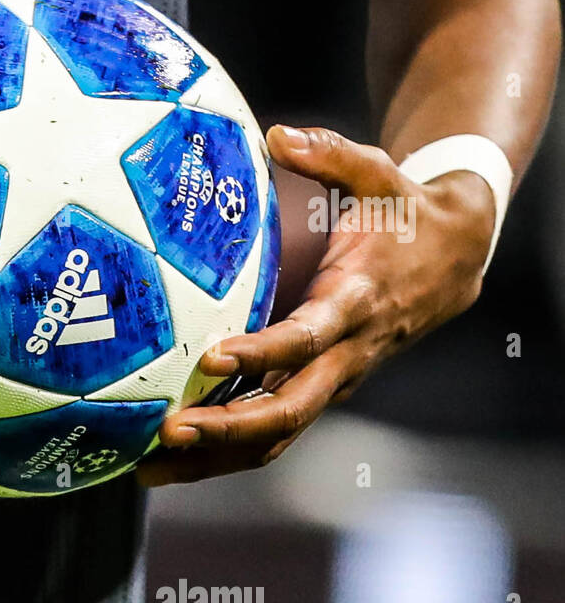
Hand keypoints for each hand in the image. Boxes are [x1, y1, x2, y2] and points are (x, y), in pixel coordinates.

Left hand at [136, 124, 496, 486]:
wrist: (454, 261)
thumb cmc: (406, 215)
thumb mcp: (381, 176)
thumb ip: (333, 154)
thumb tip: (278, 134)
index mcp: (356, 304)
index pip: (306, 339)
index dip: (261, 351)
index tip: (210, 355)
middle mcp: (345, 356)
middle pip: (288, 411)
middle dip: (227, 429)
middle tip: (166, 433)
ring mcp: (332, 381)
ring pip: (277, 437)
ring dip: (216, 458)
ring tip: (149, 468)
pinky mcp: (317, 390)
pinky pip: (272, 433)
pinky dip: (225, 452)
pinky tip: (170, 460)